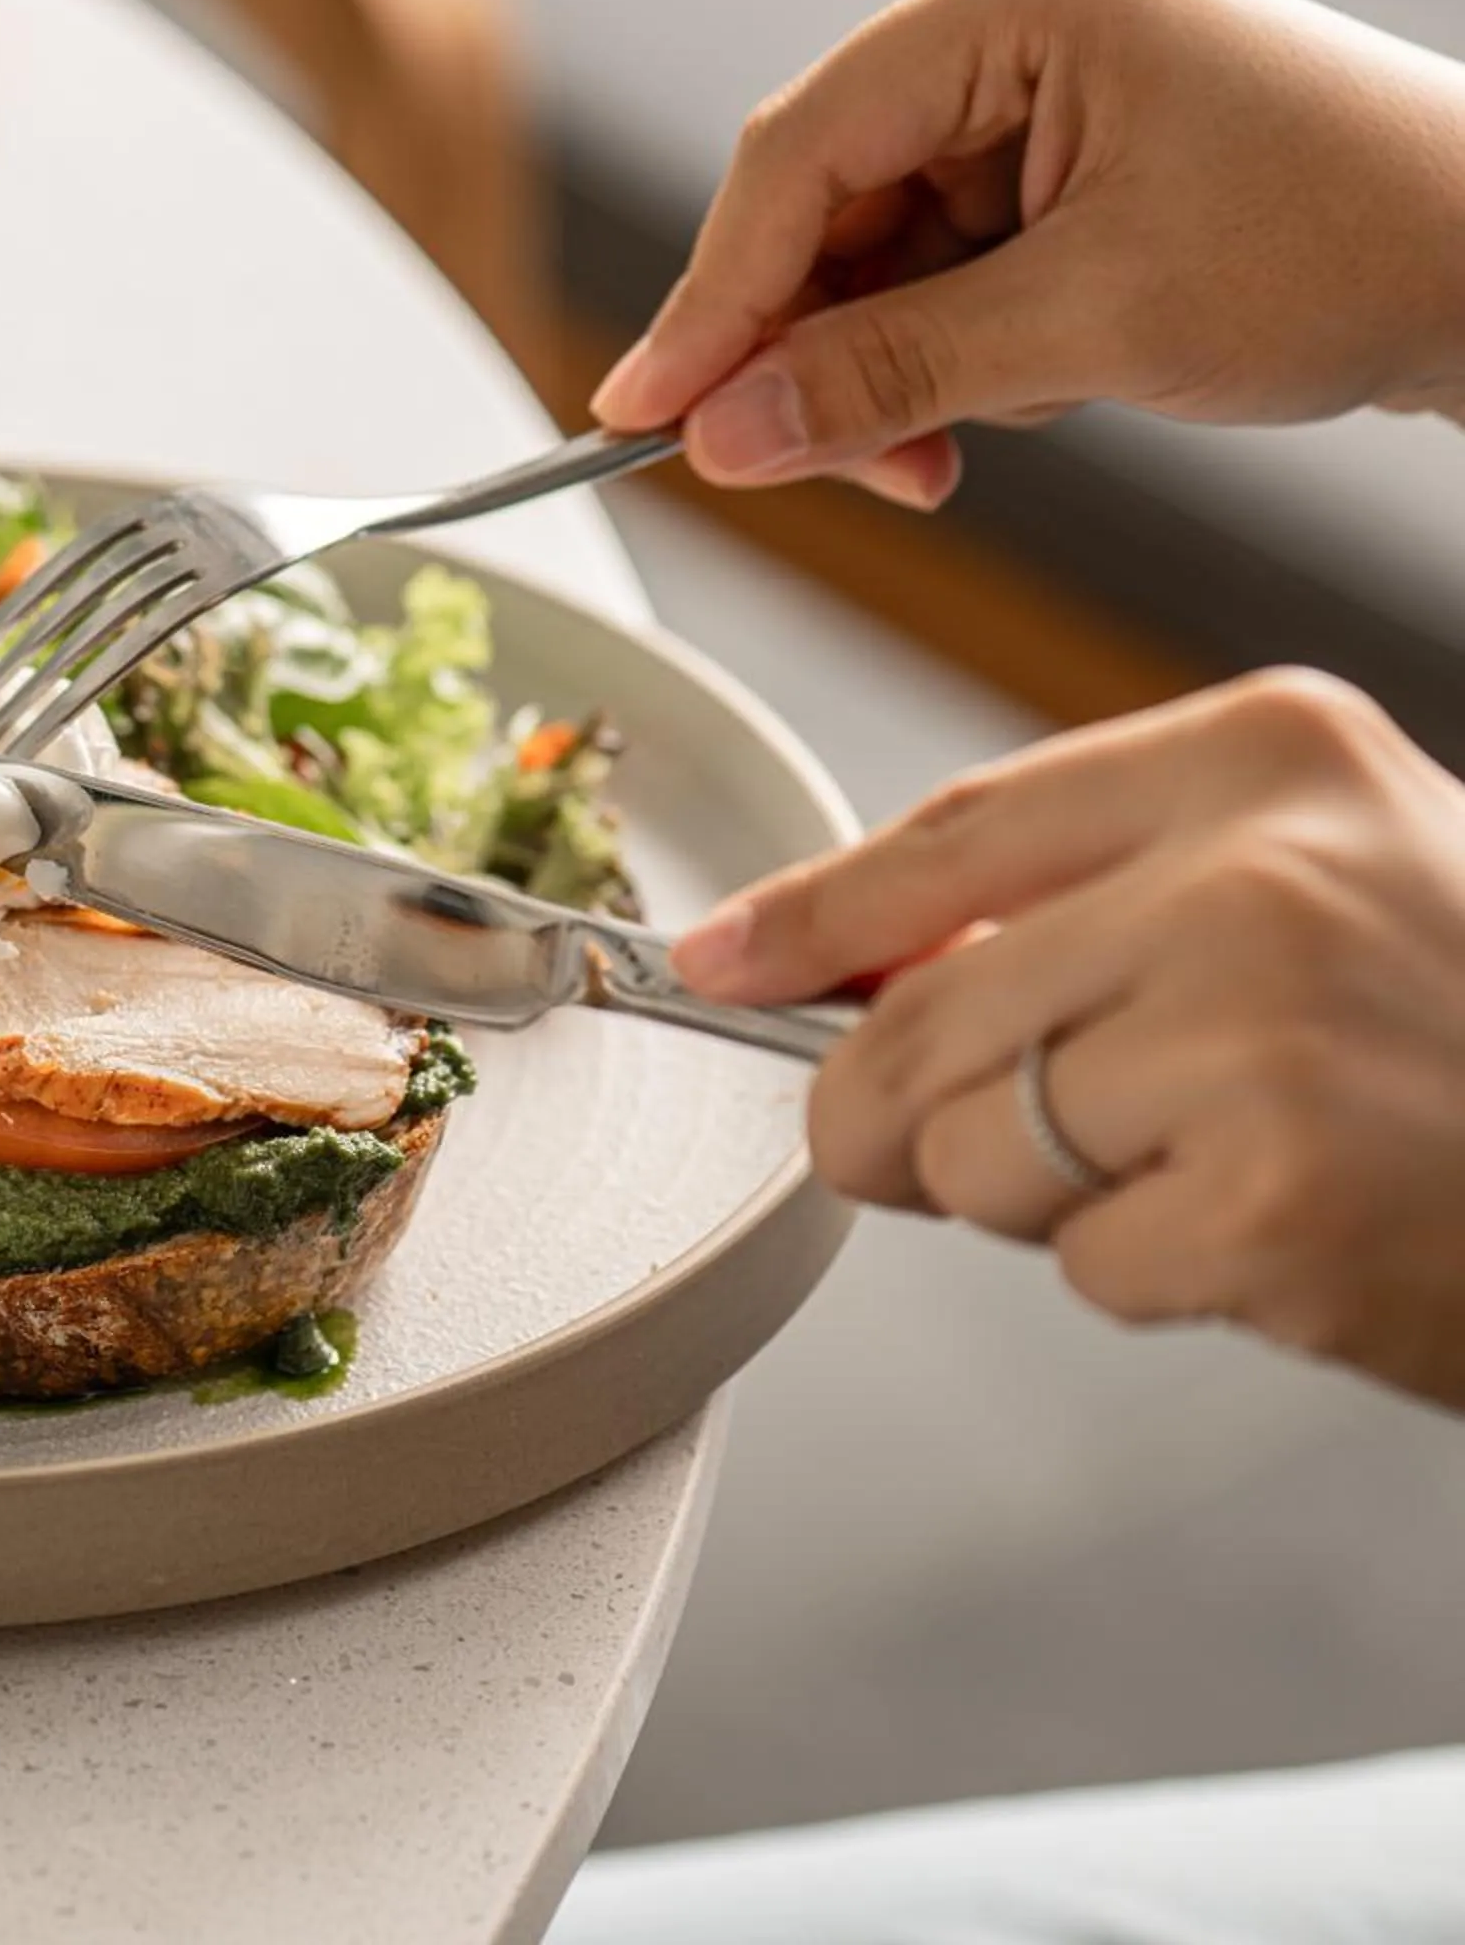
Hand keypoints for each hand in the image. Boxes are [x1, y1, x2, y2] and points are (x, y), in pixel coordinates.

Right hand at [592, 0, 1464, 510]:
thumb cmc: (1349, 248)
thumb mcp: (1094, 326)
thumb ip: (888, 377)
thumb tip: (719, 435)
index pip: (803, 151)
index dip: (714, 295)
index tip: (646, 412)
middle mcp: (1014, 25)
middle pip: (819, 206)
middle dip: (814, 350)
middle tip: (809, 466)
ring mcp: (1031, 93)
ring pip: (865, 261)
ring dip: (885, 374)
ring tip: (953, 451)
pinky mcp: (1050, 163)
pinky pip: (928, 277)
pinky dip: (941, 362)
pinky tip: (1004, 400)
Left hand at [675, 670, 1464, 1410]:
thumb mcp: (1313, 886)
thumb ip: (1092, 904)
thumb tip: (847, 981)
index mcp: (1262, 755)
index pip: (954, 836)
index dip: (811, 915)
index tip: (719, 957)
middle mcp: (1256, 873)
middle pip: (920, 1023)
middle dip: (899, 1117)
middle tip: (985, 1149)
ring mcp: (1264, 1037)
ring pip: (975, 1152)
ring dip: (1056, 1201)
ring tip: (1216, 1165)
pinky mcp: (1274, 1201)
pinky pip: (1086, 1266)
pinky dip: (1159, 1279)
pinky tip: (1281, 1234)